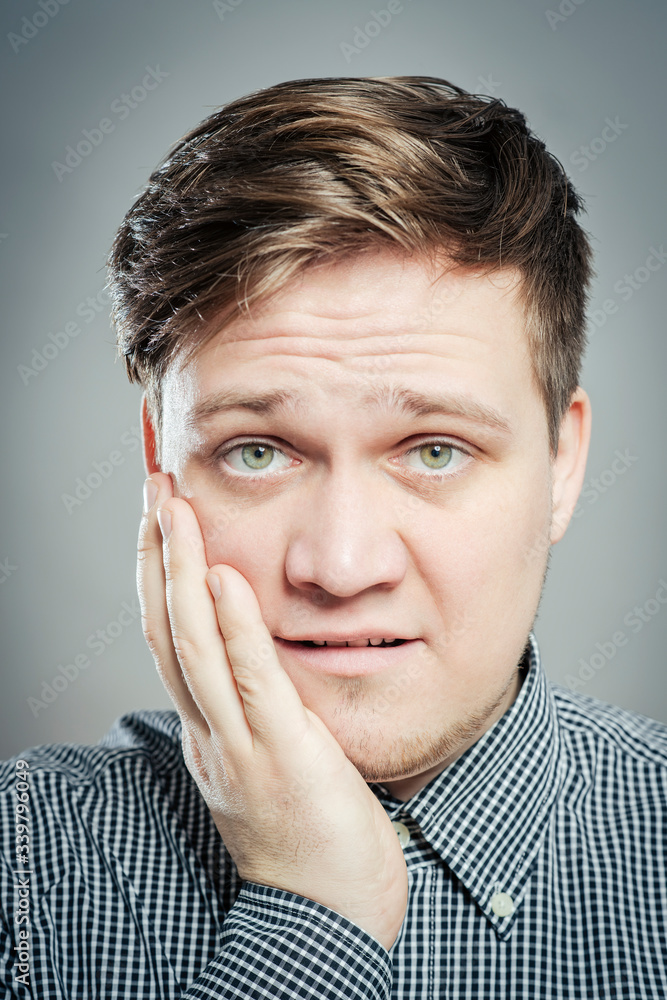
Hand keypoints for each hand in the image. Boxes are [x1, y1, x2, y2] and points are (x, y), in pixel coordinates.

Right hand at [138, 473, 407, 950]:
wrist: (330, 917)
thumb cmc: (313, 838)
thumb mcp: (275, 762)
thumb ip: (262, 710)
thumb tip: (264, 661)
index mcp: (210, 730)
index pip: (171, 640)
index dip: (158, 576)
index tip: (161, 521)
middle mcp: (211, 732)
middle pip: (166, 630)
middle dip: (156, 555)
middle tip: (154, 489)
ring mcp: (240, 745)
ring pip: (193, 646)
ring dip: (178, 572)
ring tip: (173, 509)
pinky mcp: (283, 756)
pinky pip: (250, 682)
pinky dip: (233, 627)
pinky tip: (221, 578)